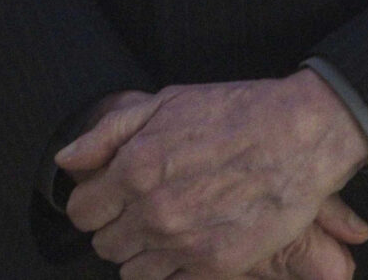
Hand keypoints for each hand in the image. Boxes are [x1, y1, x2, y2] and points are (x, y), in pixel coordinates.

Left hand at [55, 70, 367, 278]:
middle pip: (104, 245)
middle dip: (117, 227)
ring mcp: (183, 243)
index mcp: (135, 168)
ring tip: (167, 226)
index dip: (93, 202)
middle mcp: (153, 212)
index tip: (110, 196)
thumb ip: (107, 134)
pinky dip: (172, 268)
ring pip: (131, 271)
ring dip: (141, 252)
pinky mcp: (214, 265)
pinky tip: (190, 241)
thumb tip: (67, 161)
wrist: (300, 135)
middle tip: (142, 208)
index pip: (81, 212)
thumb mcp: (165, 104)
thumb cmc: (234, 112)